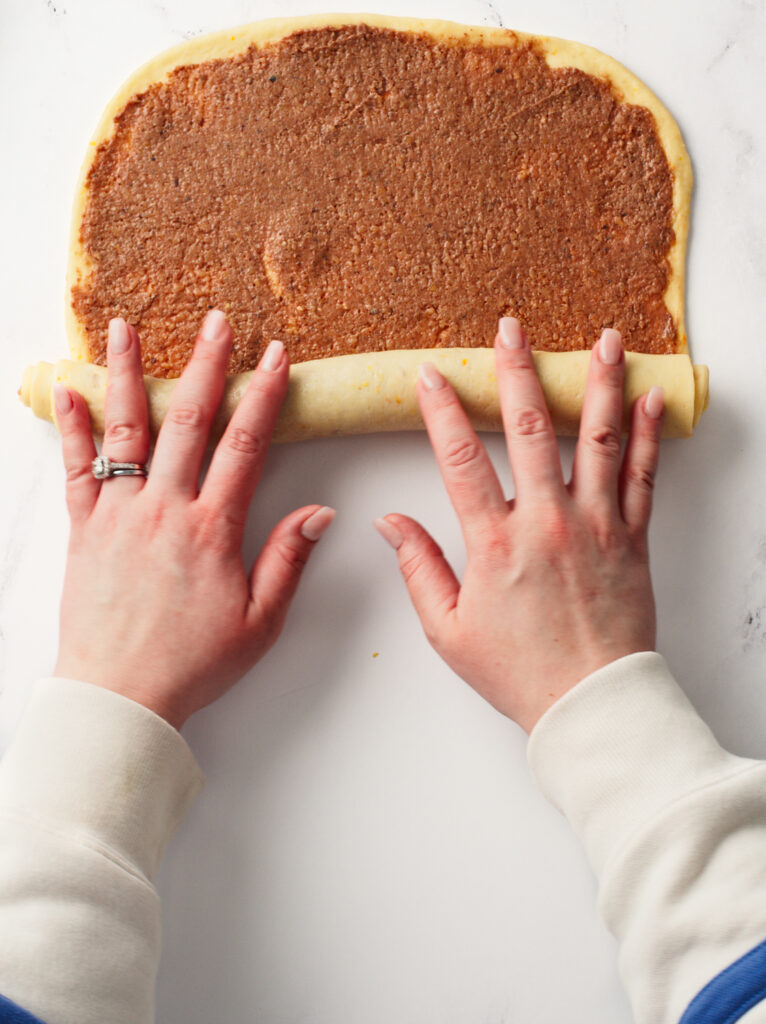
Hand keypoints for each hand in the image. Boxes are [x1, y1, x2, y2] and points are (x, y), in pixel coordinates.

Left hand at [52, 311, 334, 729]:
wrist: (118, 696)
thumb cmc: (191, 663)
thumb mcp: (260, 621)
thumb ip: (288, 559)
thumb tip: (320, 512)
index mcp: (211, 529)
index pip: (243, 445)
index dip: (262, 395)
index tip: (274, 355)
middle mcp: (163, 509)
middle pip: (186, 421)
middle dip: (205, 365)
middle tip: (214, 320)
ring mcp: (118, 515)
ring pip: (125, 431)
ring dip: (128, 373)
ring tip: (124, 325)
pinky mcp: (84, 530)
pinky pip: (76, 469)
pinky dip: (72, 427)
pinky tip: (69, 389)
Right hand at [375, 318, 663, 732]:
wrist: (591, 704)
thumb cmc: (519, 672)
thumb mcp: (448, 630)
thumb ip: (418, 568)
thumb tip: (389, 522)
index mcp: (496, 544)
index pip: (461, 460)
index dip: (443, 410)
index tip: (432, 374)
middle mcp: (547, 523)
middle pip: (531, 429)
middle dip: (517, 371)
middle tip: (512, 328)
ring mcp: (596, 525)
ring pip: (598, 439)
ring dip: (597, 383)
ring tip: (603, 338)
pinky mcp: (632, 538)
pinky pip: (645, 477)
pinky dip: (647, 435)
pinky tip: (647, 398)